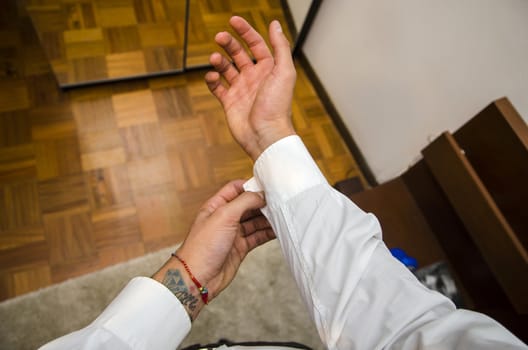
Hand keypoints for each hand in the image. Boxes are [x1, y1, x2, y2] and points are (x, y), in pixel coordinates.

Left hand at [152, 180, 274, 319]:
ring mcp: (233, 233)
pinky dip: (268, 233)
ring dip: (267, 218)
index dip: (250, 185)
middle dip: (263, 203)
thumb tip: (260, 195)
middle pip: (248, 205)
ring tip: (283, 215)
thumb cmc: (203, 247)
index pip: (235, 188)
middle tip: (280, 201)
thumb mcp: (224, 216)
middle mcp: (225, 218)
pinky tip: (278, 230)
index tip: (267, 185)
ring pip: (255, 221)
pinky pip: (257, 236)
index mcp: (216, 206)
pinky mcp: (240, 248)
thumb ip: (244, 202)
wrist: (198, 277)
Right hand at [205, 16, 296, 160]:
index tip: (233, 20)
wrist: (265, 135)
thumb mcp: (284, 72)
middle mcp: (255, 78)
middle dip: (228, 43)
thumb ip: (280, 46)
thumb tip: (275, 24)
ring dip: (219, 61)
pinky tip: (212, 76)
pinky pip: (217, 87)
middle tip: (219, 37)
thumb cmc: (277, 106)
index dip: (245, 31)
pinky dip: (212, 80)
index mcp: (269, 69)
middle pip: (239, 54)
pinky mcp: (230, 103)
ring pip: (226, 68)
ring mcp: (242, 90)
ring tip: (214, 59)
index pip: (256, 44)